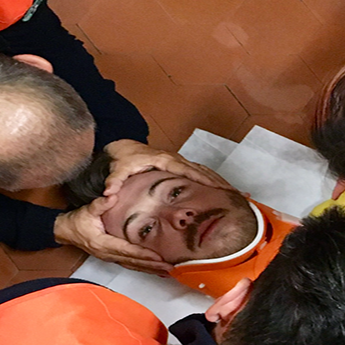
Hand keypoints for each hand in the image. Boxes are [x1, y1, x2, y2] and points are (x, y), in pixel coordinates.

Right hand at [54, 197, 172, 273]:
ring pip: (133, 266)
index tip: (158, 257)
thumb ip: (100, 204)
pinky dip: (143, 268)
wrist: (64, 231)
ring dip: (150, 269)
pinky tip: (154, 269)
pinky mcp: (112, 257)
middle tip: (170, 268)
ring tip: (167, 272)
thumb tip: (112, 196)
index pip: (127, 251)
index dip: (143, 254)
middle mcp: (108, 254)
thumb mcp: (87, 210)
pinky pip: (130, 265)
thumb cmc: (76, 221)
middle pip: (133, 262)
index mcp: (103, 244)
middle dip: (152, 266)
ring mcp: (110, 258)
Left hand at [102, 140, 232, 195]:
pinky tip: (221, 192)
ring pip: (203, 171)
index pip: (188, 170)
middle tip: (235, 195)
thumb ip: (114, 180)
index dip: (204, 180)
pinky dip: (211, 182)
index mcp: (164, 159)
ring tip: (235, 196)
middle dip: (219, 183)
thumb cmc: (122, 158)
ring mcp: (178, 162)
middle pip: (202, 171)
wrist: (121, 148)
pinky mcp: (178, 166)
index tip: (218, 189)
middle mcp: (175, 159)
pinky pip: (199, 173)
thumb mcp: (117, 168)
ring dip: (219, 183)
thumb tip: (110, 191)